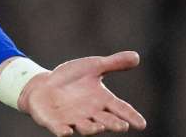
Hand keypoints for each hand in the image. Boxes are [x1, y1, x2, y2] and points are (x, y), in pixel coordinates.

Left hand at [19, 51, 146, 135]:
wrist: (44, 85)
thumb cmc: (72, 78)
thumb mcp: (93, 67)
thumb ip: (113, 63)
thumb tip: (136, 56)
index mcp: (103, 101)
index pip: (121, 109)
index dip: (131, 116)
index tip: (142, 124)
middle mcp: (91, 114)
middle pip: (106, 121)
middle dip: (113, 124)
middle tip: (122, 126)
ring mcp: (73, 119)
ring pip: (85, 127)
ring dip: (91, 128)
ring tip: (98, 127)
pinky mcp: (54, 122)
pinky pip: (59, 128)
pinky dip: (62, 131)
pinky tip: (66, 132)